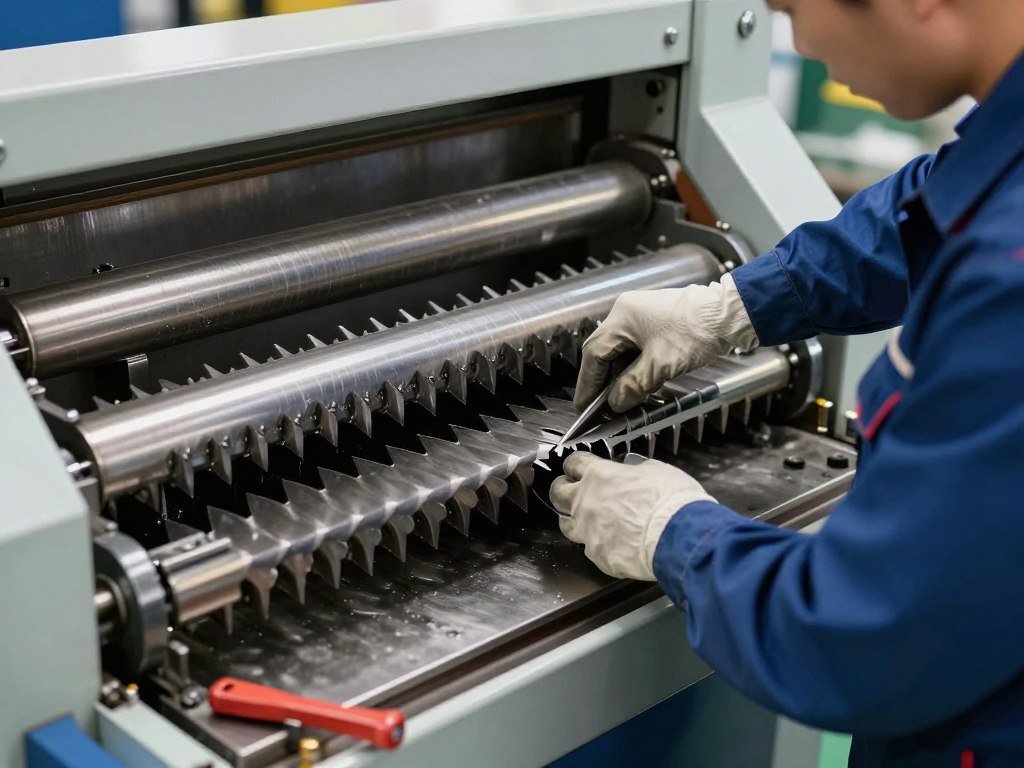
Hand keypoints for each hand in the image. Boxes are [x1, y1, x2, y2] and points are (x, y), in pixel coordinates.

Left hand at [551, 453, 714, 580]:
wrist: (680, 538)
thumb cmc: (671, 501)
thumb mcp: (657, 471)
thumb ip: (636, 471)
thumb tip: (633, 472)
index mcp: (599, 476)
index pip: (574, 463)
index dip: (573, 464)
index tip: (575, 467)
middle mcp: (586, 502)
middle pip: (557, 494)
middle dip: (561, 491)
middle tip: (568, 492)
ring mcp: (589, 532)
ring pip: (566, 526)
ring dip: (573, 522)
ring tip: (584, 522)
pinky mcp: (599, 557)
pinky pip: (592, 550)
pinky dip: (600, 546)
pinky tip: (612, 545)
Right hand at [574, 273, 757, 411]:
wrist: (730, 315)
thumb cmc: (697, 331)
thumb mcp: (659, 366)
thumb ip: (632, 386)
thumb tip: (615, 402)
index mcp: (621, 317)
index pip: (593, 354)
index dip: (588, 383)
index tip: (584, 406)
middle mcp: (627, 313)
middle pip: (604, 352)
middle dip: (602, 382)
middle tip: (600, 407)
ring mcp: (642, 317)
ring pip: (621, 352)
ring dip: (620, 376)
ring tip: (621, 400)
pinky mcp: (657, 324)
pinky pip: (636, 349)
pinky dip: (634, 368)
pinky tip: (638, 385)